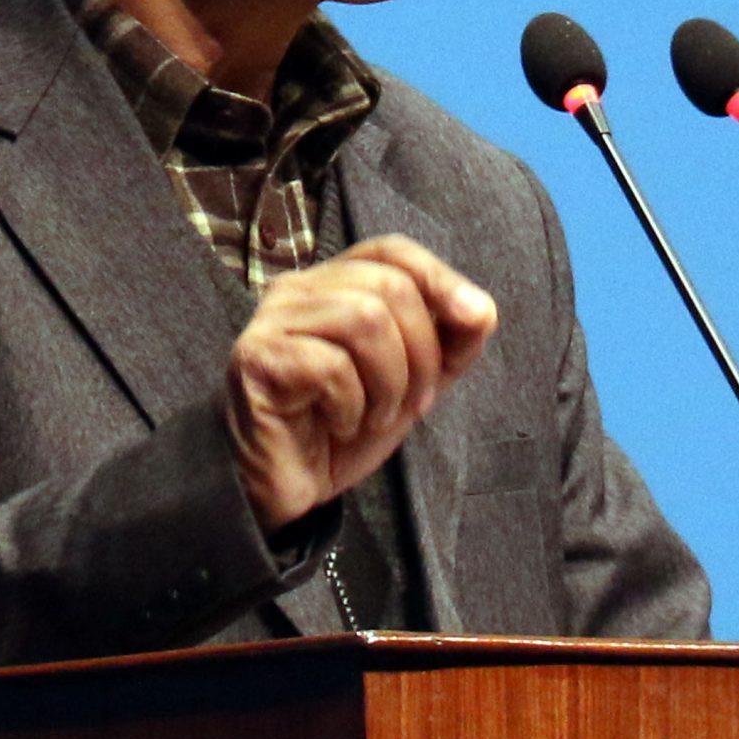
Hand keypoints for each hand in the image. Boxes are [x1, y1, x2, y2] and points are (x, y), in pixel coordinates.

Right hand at [224, 235, 499, 534]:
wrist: (286, 488)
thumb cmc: (343, 428)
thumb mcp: (413, 382)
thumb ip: (449, 343)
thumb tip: (481, 308)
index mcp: (332, 284)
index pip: (391, 251)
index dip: (439, 276)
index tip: (476, 318)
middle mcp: (296, 290)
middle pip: (388, 287)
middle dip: (421, 353)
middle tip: (413, 404)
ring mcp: (271, 321)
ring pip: (364, 319)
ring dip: (390, 382)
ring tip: (375, 417)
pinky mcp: (256, 359)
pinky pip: (331, 366)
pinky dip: (353, 405)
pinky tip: (340, 425)